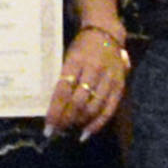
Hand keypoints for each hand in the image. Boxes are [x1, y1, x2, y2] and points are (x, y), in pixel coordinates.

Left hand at [47, 24, 130, 138]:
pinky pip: (109, 109)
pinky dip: (96, 124)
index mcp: (76, 61)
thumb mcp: (67, 56)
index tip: (47, 126)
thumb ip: (62, 78)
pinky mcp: (119, 86)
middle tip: (57, 130)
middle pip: (78, 101)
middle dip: (66, 119)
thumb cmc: (81, 48)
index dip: (55, 111)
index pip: (62, 90)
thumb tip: (50, 106)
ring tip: (68, 129)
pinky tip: (85, 133)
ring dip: (79, 122)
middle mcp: (93, 70)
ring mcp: (108, 78)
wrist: (106, 34)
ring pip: (93, 107)